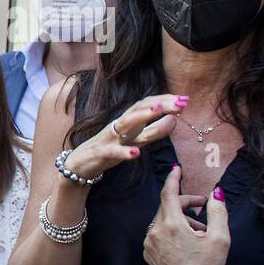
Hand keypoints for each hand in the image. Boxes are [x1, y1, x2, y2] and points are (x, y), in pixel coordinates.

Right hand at [63, 93, 183, 178]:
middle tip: (181, 102)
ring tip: (160, 112)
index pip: (147, 105)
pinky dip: (123, 152)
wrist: (79, 165)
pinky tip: (136, 154)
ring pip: (125, 124)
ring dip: (142, 116)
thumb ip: (154, 131)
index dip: (166, 101)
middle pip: (139, 109)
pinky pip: (112, 151)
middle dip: (160, 104)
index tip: (185, 99)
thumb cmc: (109, 150)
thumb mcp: (135, 140)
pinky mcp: (100, 153)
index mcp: (128, 122)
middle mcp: (119, 126)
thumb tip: (175, 119)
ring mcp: (109, 138)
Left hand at [144, 166, 229, 264]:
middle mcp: (155, 233)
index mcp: (171, 226)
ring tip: (200, 231)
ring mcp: (148, 244)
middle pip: (167, 207)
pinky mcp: (148, 254)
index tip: (176, 169)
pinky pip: (157, 234)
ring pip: (163, 221)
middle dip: (185, 203)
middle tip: (203, 205)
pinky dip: (171, 231)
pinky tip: (187, 241)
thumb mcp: (220, 237)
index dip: (173, 179)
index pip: (168, 194)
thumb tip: (216, 193)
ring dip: (180, 219)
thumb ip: (218, 211)